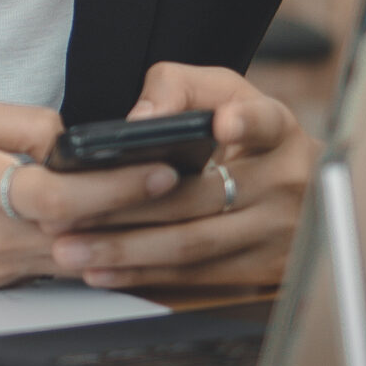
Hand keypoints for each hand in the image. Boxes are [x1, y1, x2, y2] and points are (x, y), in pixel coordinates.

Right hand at [0, 98, 180, 288]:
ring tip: (156, 207)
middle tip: (184, 190)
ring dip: (114, 234)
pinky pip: (43, 266)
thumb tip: (68, 134)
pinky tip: (99, 227)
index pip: (70, 196)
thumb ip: (13, 124)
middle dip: (137, 213)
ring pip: (70, 256)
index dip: (121, 185)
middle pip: (83, 234)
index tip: (163, 168)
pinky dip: (76, 247)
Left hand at [48, 63, 315, 289]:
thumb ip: (176, 89)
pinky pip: (198, 276)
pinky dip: (147, 275)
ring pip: (195, 244)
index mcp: (277, 132)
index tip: (223, 124)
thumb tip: (140, 119)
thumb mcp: (218, 93)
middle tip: (69, 213)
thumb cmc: (241, 129)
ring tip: (73, 249)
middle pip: (200, 198)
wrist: (295, 186)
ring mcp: (279, 233)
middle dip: (128, 208)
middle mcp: (285, 183)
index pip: (266, 122)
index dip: (245, 123)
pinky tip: (105, 271)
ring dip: (128, 251)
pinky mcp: (264, 270)